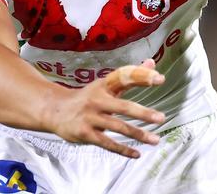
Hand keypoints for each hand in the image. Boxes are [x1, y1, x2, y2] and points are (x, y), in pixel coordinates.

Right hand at [49, 59, 165, 157]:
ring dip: (138, 134)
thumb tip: (152, 62)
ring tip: (155, 140)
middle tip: (161, 118)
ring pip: (118, 127)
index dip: (142, 77)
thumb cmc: (88, 97)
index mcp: (104, 85)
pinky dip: (123, 149)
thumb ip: (130, 75)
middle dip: (143, 113)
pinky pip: (107, 143)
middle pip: (123, 106)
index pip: (125, 78)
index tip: (160, 79)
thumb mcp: (107, 84)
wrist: (56, 110)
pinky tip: (136, 154)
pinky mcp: (85, 134)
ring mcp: (90, 117)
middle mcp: (97, 99)